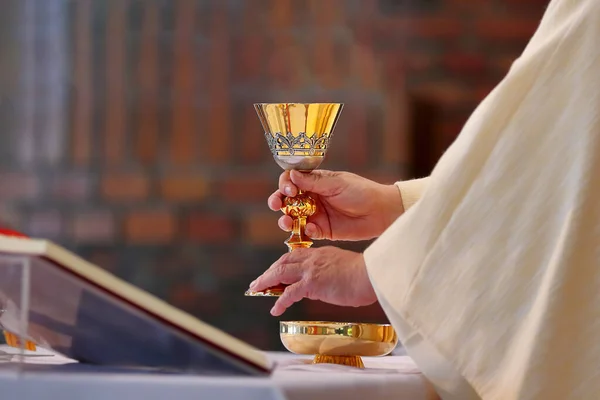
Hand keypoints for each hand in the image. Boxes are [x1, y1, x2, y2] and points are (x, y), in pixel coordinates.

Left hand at [248, 246, 376, 315]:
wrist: (370, 275)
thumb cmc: (364, 275)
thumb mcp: (342, 268)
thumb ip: (329, 272)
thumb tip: (321, 285)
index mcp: (320, 254)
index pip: (294, 255)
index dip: (281, 263)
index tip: (274, 270)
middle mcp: (312, 259)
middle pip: (283, 262)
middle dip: (268, 272)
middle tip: (258, 282)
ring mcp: (310, 270)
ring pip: (280, 273)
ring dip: (266, 282)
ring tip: (256, 290)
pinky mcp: (311, 284)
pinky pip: (289, 293)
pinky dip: (279, 302)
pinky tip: (275, 310)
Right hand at [268, 170, 402, 240]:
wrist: (381, 212)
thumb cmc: (361, 192)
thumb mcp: (337, 183)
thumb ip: (314, 181)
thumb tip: (292, 174)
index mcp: (315, 182)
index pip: (292, 180)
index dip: (285, 184)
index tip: (289, 189)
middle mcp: (312, 198)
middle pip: (287, 200)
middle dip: (278, 202)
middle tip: (276, 205)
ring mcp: (316, 214)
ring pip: (293, 218)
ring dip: (286, 219)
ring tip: (287, 222)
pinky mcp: (323, 230)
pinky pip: (307, 232)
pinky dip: (305, 232)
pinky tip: (311, 229)